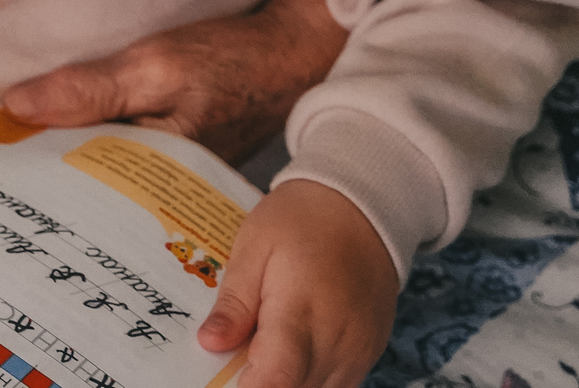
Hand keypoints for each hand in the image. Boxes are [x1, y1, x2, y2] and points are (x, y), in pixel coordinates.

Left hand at [1, 0, 351, 161]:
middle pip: (87, 185)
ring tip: (3, 144)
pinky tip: (54, 130)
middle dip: (40, 171)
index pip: (79, 184)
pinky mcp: (173, 154)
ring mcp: (170, 174)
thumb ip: (90, 88)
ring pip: (101, 170)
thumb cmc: (233, 59)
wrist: (295, 48)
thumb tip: (16, 106)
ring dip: (62, 153)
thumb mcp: (157, 64)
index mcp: (160, 179)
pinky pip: (119, 154)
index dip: (30, 169)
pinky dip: (89, 141)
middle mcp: (163, 189)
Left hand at [196, 181, 398, 387]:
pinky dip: (308, 376)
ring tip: (263, 347)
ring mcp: (357, 353)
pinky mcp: (368, 355)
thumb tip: (209, 344)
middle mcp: (336, 342)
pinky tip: (291, 348)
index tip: (225, 375)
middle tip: (237, 356)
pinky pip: (334, 383)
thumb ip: (235, 301)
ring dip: (286, 380)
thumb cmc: (301, 220)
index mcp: (301, 312)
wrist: (363, 208)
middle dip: (261, 382)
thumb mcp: (255, 246)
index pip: (277, 380)